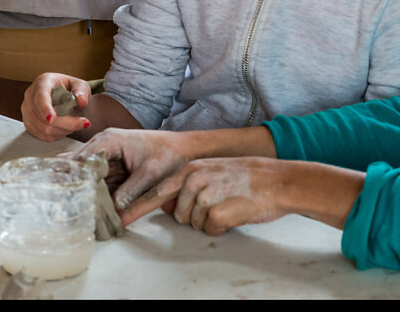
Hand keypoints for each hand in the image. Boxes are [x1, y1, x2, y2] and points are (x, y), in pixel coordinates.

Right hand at [21, 73, 91, 140]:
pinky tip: (66, 129)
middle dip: (65, 123)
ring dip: (63, 130)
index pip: (40, 97)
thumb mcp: (80, 85)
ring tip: (76, 125)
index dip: (44, 109)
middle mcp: (30, 96)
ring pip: (42, 128)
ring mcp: (27, 111)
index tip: (52, 118)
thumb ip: (82, 91)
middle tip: (83, 123)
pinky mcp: (28, 123)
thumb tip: (81, 102)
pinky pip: (41, 134)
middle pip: (42, 117)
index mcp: (43, 82)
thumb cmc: (70, 87)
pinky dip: (56, 135)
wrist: (63, 94)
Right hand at [61, 127, 192, 216]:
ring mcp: (103, 151)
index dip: (74, 180)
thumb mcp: (150, 175)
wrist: (183, 148)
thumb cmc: (168, 155)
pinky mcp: (108, 161)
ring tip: (71, 206)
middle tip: (65, 206)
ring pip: (81, 170)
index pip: (80, 161)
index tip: (71, 200)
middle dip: (71, 183)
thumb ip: (129, 193)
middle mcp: (101, 142)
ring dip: (78, 185)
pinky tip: (85, 202)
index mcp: (109, 140)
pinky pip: (92, 174)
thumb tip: (113, 214)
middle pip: (76, 164)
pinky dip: (88, 186)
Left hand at [122, 157, 293, 234]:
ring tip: (230, 205)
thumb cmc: (250, 176)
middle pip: (177, 214)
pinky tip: (235, 213)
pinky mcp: (217, 214)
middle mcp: (194, 181)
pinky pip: (209, 230)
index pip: (155, 192)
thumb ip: (190, 183)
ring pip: (193, 223)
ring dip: (209, 220)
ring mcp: (205, 198)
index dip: (135, 208)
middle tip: (219, 203)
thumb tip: (169, 204)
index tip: (119, 220)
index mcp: (191, 169)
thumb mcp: (215, 171)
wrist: (279, 181)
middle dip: (194, 215)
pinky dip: (221, 227)